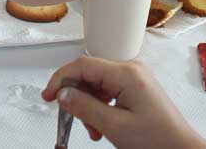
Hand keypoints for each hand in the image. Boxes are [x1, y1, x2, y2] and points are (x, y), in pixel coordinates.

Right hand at [41, 57, 205, 148]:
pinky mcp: (135, 90)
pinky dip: (99, 109)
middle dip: (77, 98)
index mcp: (126, 73)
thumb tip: (62, 94)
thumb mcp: (114, 126)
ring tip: (93, 131)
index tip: (48, 96)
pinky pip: (107, 93)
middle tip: (70, 119)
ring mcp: (134, 80)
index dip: (61, 79)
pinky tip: (101, 127)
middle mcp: (130, 70)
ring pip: (96, 86)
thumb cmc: (158, 140)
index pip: (83, 65)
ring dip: (88, 107)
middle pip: (89, 75)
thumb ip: (84, 107)